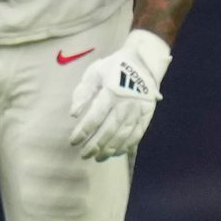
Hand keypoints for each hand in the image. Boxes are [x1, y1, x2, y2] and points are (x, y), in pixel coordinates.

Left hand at [68, 29, 170, 161]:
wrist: (143, 62)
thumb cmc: (114, 67)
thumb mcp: (94, 73)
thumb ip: (83, 93)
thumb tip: (74, 114)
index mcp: (111, 93)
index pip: (95, 118)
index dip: (83, 132)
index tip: (73, 142)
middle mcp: (125, 105)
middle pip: (108, 131)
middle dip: (95, 145)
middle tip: (84, 155)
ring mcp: (138, 111)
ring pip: (123, 136)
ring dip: (110, 149)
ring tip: (98, 158)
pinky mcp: (147, 115)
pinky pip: (137, 134)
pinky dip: (127, 146)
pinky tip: (117, 153)